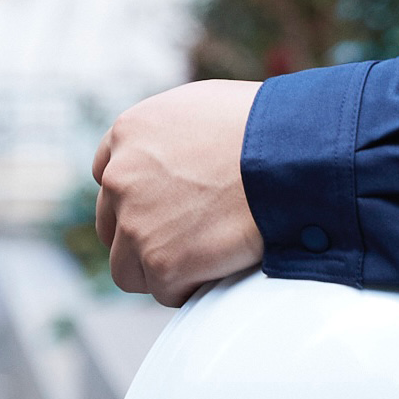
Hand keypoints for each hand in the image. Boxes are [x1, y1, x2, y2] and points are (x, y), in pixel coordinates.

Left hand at [93, 79, 264, 304]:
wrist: (292, 157)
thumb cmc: (267, 126)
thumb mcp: (205, 106)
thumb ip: (174, 134)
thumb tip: (178, 158)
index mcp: (130, 131)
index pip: (107, 174)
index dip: (135, 196)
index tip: (161, 206)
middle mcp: (121, 175)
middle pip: (113, 225)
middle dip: (144, 235)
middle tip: (187, 237)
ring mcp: (136, 222)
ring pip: (128, 266)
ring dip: (161, 268)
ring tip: (205, 259)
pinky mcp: (160, 262)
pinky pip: (164, 291)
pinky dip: (190, 287)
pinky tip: (220, 269)